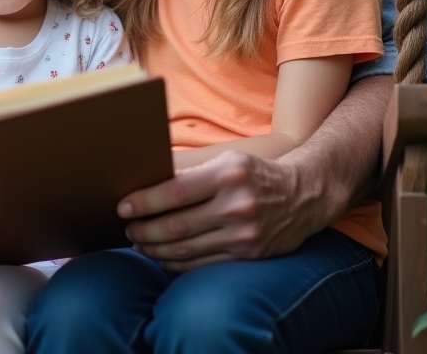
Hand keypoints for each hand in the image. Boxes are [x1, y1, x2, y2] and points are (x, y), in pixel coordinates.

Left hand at [117, 150, 313, 271]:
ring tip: (139, 244)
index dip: (145, 202)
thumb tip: (149, 185)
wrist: (303, 196)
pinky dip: (178, 264)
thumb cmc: (254, 173)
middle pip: (177, 225)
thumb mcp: (227, 162)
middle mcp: (237, 206)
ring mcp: (244, 234)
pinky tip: (162, 258)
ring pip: (188, 249)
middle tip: (127, 230)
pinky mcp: (249, 256)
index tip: (122, 207)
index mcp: (227, 175)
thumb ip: (192, 175)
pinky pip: (204, 265)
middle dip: (145, 230)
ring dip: (156, 249)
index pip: (175, 192)